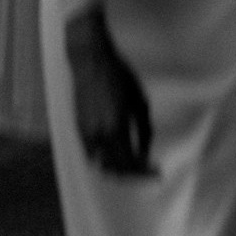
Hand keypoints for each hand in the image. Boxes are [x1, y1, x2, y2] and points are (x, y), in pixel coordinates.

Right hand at [64, 8, 154, 175]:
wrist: (90, 61)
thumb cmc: (119, 77)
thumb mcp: (140, 102)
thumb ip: (144, 130)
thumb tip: (145, 152)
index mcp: (118, 128)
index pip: (132, 162)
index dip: (146, 172)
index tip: (157, 172)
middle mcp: (100, 135)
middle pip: (118, 169)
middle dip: (134, 173)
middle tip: (147, 170)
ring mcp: (87, 133)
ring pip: (102, 165)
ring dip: (118, 170)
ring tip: (131, 165)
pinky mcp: (78, 129)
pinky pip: (91, 154)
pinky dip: (104, 160)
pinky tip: (114, 156)